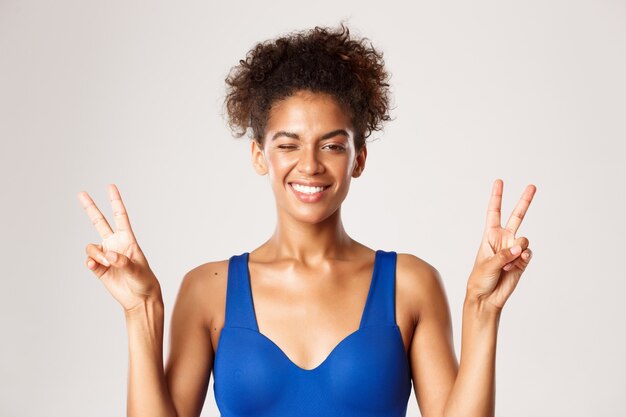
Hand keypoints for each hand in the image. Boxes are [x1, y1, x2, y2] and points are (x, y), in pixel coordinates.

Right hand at [77, 184, 161, 312]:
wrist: (140, 298)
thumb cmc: (144, 281)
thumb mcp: (137, 270)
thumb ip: (122, 262)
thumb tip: (107, 255)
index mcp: (128, 240)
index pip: (120, 216)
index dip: (115, 201)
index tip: (110, 186)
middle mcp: (114, 244)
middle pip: (99, 222)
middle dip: (90, 207)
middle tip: (81, 193)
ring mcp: (106, 255)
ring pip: (91, 246)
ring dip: (96, 254)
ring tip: (107, 264)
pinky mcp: (99, 268)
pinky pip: (89, 260)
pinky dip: (91, 262)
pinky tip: (97, 267)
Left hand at [466, 179, 535, 310]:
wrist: (487, 298)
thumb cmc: (480, 279)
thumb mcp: (487, 264)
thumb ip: (504, 254)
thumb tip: (520, 248)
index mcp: (490, 236)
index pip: (494, 212)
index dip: (496, 197)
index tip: (499, 182)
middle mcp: (504, 239)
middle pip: (516, 216)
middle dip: (524, 202)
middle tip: (532, 186)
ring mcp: (514, 249)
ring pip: (523, 240)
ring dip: (517, 250)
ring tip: (507, 263)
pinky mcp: (522, 261)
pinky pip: (528, 253)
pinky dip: (523, 259)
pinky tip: (516, 265)